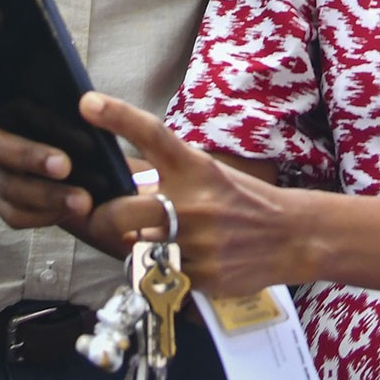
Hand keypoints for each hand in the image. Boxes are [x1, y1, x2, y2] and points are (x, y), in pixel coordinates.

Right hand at [0, 42, 129, 251]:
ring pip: (5, 184)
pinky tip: (73, 210)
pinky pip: (13, 212)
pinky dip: (46, 213)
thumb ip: (50, 88)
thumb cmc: (56, 111)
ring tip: (83, 199)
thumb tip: (79, 95)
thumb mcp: (52, 93)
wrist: (68, 154)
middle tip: (65, 164)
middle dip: (28, 155)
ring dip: (46, 193)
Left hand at [79, 96, 312, 297]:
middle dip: (105, 219)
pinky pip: (164, 276)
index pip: (152, 135)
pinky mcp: (204, 275)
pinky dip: (167, 272)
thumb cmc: (241, 199)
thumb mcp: (208, 173)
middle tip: (105, 220)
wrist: (292, 235)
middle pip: (124, 211)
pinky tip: (189, 262)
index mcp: (193, 167)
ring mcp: (198, 241)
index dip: (117, 117)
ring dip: (142, 248)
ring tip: (166, 242)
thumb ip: (167, 173)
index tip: (87, 104)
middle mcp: (193, 201)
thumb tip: (118, 174)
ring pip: (140, 250)